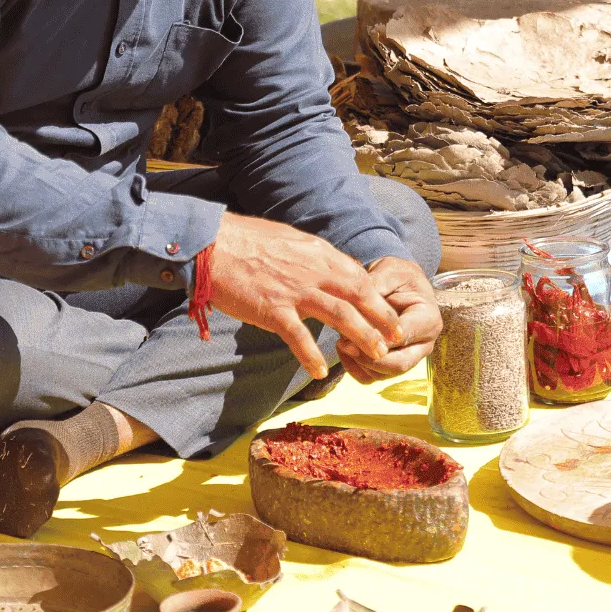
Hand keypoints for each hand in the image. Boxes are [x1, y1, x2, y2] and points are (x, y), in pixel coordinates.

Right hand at [208, 213, 402, 379]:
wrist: (211, 243)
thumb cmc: (245, 241)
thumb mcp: (289, 240)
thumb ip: (311, 257)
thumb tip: (326, 268)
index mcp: (318, 253)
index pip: (358, 276)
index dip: (377, 296)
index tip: (388, 312)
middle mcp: (314, 271)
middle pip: (360, 296)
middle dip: (383, 318)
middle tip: (398, 338)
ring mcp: (295, 291)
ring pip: (341, 316)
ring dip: (363, 337)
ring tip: (378, 355)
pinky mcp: (273, 310)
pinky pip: (299, 337)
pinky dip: (312, 356)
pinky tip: (320, 371)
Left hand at [336, 256, 442, 384]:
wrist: (397, 285)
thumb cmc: (396, 276)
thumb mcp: (389, 271)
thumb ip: (377, 285)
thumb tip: (357, 303)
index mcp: (428, 319)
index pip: (404, 336)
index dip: (377, 337)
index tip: (352, 329)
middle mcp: (424, 344)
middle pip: (398, 364)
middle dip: (368, 358)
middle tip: (344, 344)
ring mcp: (409, 358)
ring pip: (383, 375)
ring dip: (358, 363)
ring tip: (341, 342)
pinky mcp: (392, 365)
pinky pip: (371, 377)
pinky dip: (354, 368)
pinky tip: (343, 349)